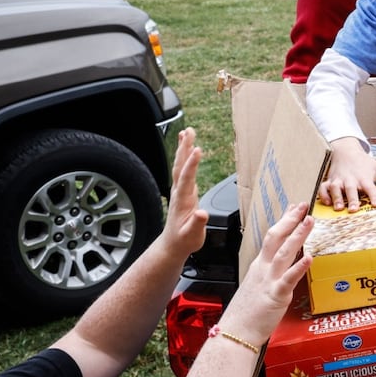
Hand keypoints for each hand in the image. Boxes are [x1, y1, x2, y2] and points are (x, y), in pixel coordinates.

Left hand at [160, 128, 209, 260]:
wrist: (173, 244)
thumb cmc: (184, 240)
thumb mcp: (192, 235)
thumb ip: (197, 223)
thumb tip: (202, 213)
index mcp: (183, 200)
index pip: (187, 178)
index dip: (192, 164)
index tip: (197, 149)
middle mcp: (179, 192)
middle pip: (181, 166)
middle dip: (185, 148)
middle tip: (189, 132)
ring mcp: (180, 191)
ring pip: (181, 166)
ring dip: (183, 149)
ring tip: (187, 133)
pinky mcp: (183, 191)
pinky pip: (183, 170)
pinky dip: (186, 158)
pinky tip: (188, 151)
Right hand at [218, 203, 311, 343]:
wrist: (234, 333)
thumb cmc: (245, 314)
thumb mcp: (256, 286)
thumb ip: (268, 275)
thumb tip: (279, 269)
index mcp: (259, 266)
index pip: (272, 237)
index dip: (283, 221)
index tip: (293, 208)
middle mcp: (263, 269)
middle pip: (276, 238)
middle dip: (290, 220)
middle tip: (303, 205)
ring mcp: (269, 281)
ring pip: (284, 252)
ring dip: (297, 235)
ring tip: (309, 221)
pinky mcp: (275, 295)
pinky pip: (289, 279)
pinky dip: (299, 267)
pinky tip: (309, 256)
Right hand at [318, 139, 375, 211]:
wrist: (345, 150)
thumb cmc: (364, 162)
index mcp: (364, 178)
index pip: (371, 188)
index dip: (374, 196)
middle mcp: (351, 179)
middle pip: (351, 190)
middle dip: (352, 199)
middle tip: (354, 210)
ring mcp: (338, 180)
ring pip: (335, 189)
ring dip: (337, 198)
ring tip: (338, 208)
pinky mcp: (329, 181)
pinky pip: (323, 188)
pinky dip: (323, 194)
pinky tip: (326, 202)